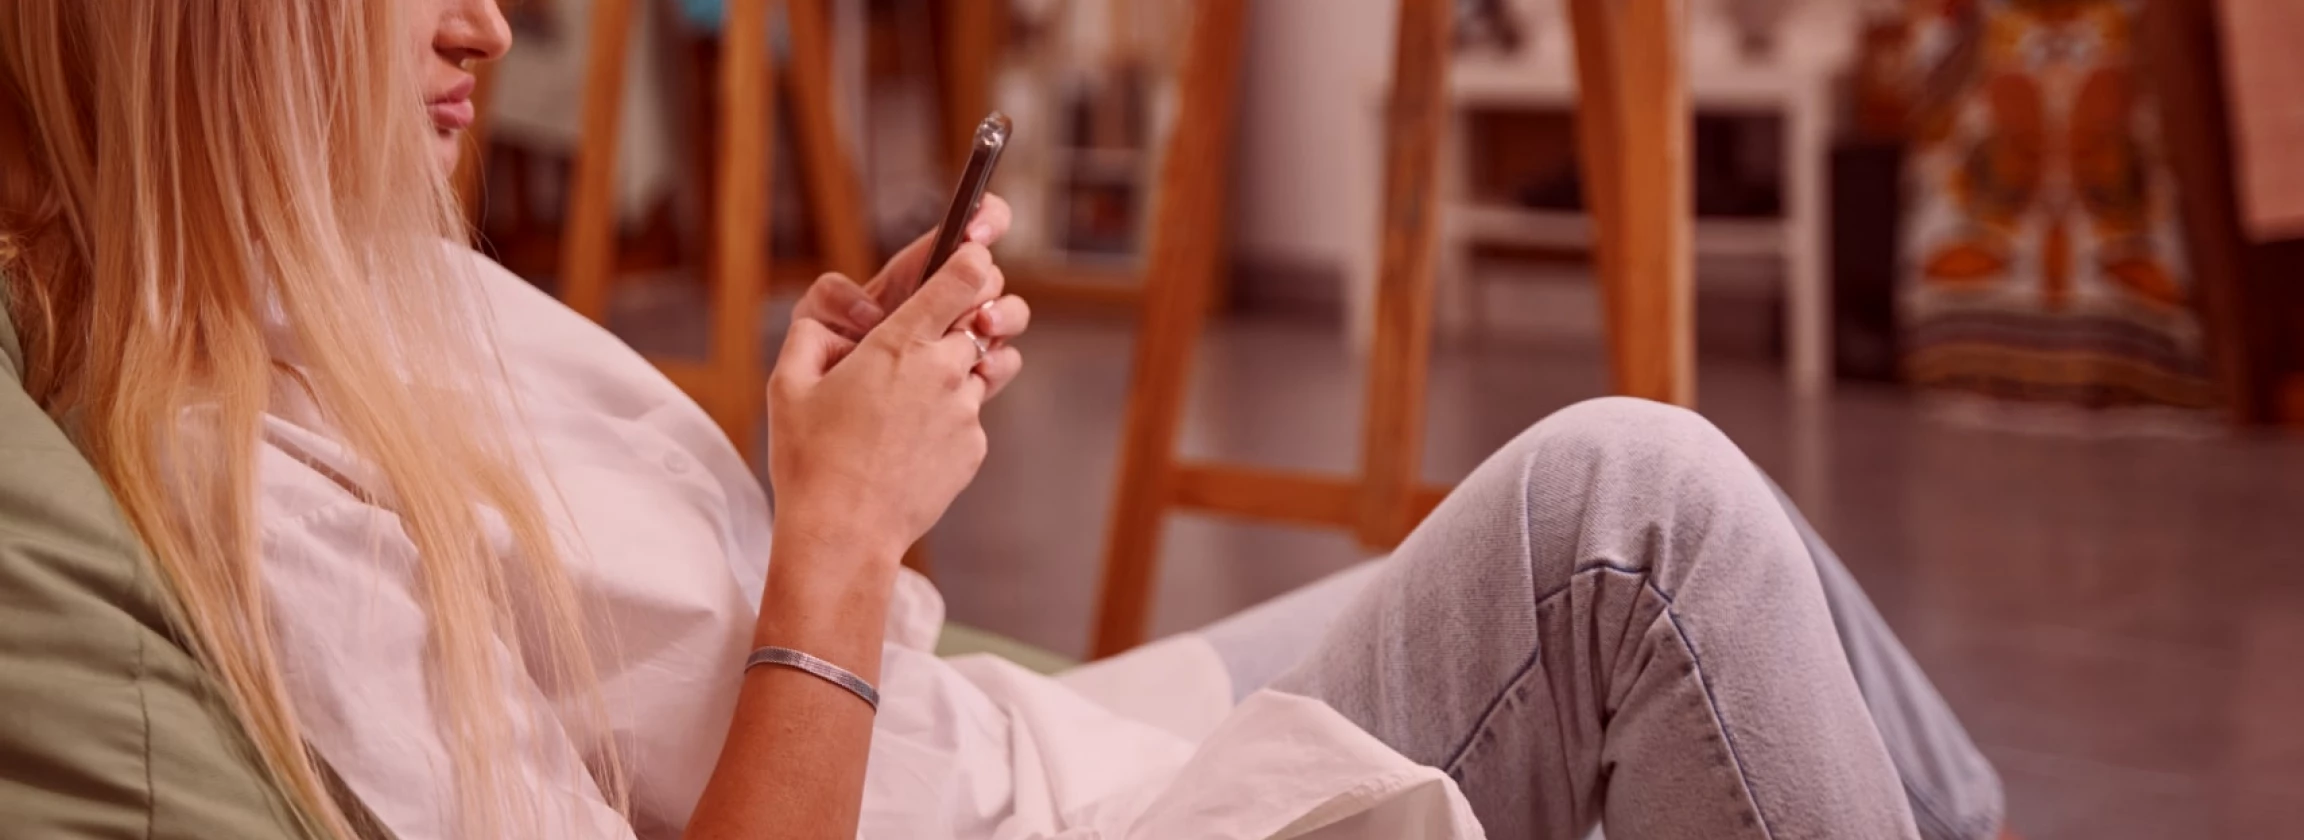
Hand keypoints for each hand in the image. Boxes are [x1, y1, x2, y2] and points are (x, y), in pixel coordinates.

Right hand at [767, 243, 1011, 563]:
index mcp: (901, 343)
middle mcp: (944, 371)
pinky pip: (971, 416)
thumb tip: (835, 321)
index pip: (964, 277)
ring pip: (983, 368)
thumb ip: (812, 334)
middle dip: (961, 321)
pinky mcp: (973, 449)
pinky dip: (949, 418)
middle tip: (922, 342)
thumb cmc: (810, 458)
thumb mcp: (788, 383)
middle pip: (980, 321)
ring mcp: (965, 412)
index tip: (970, 258)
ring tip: (917, 394)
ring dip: (960, 369)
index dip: (972, 261)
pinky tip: (911, 442)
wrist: (843, 533)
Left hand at [792, 195, 1030, 396]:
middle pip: (991, 274)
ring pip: (1008, 314)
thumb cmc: (822, 356)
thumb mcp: (815, 316)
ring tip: (982, 328)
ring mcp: (962, 338)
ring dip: (1004, 316)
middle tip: (970, 300)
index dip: (985, 217)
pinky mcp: (970, 375)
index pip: (966, 229)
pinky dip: (1000, 363)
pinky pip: (1002, 362)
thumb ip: (833, 298)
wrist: (833, 415)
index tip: (975, 231)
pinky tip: (982, 371)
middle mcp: (947, 301)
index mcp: (917, 273)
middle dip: (987, 281)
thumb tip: (869, 313)